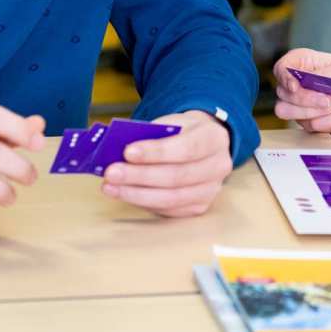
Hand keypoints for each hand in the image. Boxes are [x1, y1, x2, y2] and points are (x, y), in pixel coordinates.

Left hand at [100, 110, 231, 216]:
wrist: (203, 144)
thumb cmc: (183, 132)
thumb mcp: (172, 122)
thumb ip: (151, 134)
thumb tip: (119, 149)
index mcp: (214, 138)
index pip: (186, 148)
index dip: (156, 152)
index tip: (128, 152)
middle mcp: (218, 166)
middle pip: (176, 176)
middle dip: (140, 176)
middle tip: (111, 172)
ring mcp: (211, 190)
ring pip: (170, 198)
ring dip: (136, 194)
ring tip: (111, 187)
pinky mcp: (199, 207)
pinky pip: (168, 209)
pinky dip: (143, 202)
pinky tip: (125, 194)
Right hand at [273, 48, 330, 132]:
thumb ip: (321, 75)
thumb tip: (300, 82)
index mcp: (306, 64)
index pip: (281, 67)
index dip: (284, 77)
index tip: (296, 86)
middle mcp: (300, 84)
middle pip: (282, 93)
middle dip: (305, 99)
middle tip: (328, 100)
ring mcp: (303, 104)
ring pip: (286, 111)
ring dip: (312, 112)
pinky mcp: (312, 121)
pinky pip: (310, 126)